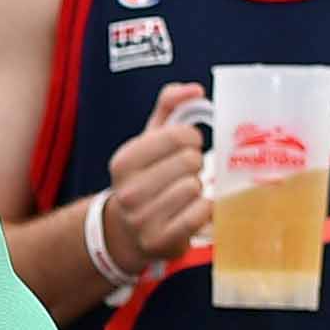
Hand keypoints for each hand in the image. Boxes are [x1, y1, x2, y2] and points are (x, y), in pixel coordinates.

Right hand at [89, 87, 214, 275]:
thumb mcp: (148, 140)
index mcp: (124, 160)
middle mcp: (128, 190)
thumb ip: (170, 106)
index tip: (187, 146)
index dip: (192, 138)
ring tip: (185, 194)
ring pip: (195, 187)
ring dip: (198, 189)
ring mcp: (142, 218)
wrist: (126, 232)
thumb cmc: (146, 179)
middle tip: (185, 174)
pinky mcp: (160, 240)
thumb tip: (195, 89)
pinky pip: (200, 213)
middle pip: (190, 161)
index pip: (179, 135)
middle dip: (195, 166)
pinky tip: (194, 209)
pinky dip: (205, 209)